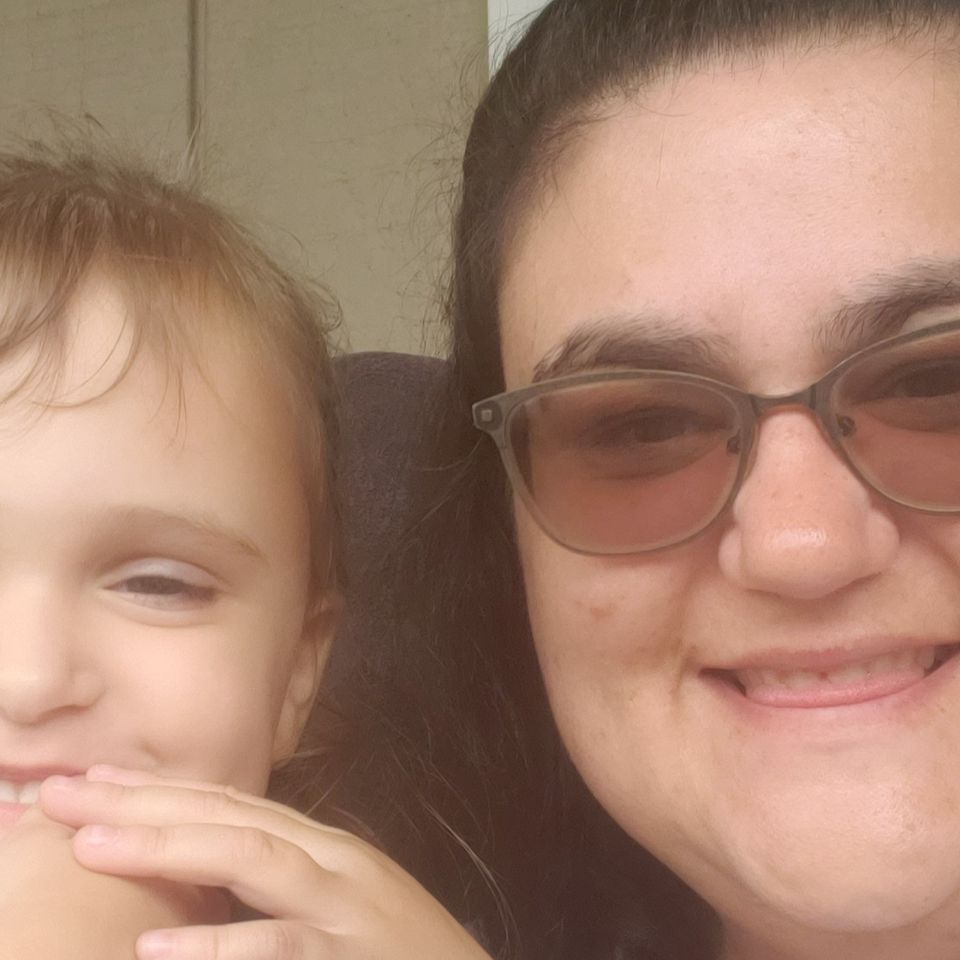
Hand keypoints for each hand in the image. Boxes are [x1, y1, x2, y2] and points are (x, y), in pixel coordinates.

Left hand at [40, 767, 493, 959]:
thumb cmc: (399, 950)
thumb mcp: (339, 902)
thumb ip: (280, 882)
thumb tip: (203, 873)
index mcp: (323, 847)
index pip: (231, 803)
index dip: (160, 789)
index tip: (92, 778)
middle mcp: (333, 861)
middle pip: (232, 816)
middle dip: (145, 802)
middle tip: (60, 793)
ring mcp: (345, 906)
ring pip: (255, 859)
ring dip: (172, 847)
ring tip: (92, 844)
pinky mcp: (354, 957)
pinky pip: (282, 948)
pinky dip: (220, 945)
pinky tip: (157, 949)